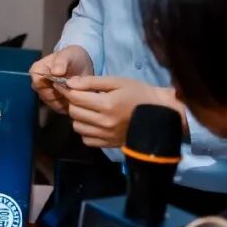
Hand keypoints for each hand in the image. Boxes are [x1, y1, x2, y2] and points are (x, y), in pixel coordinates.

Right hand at [29, 45, 93, 114]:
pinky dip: (70, 104)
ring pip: (54, 104)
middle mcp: (38, 85)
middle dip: (61, 92)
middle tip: (74, 86)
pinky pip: (60, 109)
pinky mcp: (55, 103)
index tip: (66, 81)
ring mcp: (46, 95)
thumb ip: (61, 61)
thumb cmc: (72, 57)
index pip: (39, 84)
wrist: (82, 65)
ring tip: (76, 89)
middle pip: (46, 96)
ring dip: (66, 99)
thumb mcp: (68, 55)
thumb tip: (56, 72)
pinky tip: (77, 95)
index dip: (53, 84)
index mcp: (36, 71)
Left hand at [63, 76, 183, 147]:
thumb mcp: (117, 82)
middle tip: (81, 96)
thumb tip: (69, 83)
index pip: (75, 98)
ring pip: (77, 127)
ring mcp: (106, 136)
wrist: (158, 116)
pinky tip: (94, 122)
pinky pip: (86, 139)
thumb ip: (92, 82)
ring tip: (88, 110)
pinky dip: (86, 130)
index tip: (67, 85)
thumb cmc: (138, 94)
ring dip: (78, 117)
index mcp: (107, 104)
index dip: (68, 90)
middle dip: (73, 102)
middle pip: (73, 112)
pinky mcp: (108, 145)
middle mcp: (104, 122)